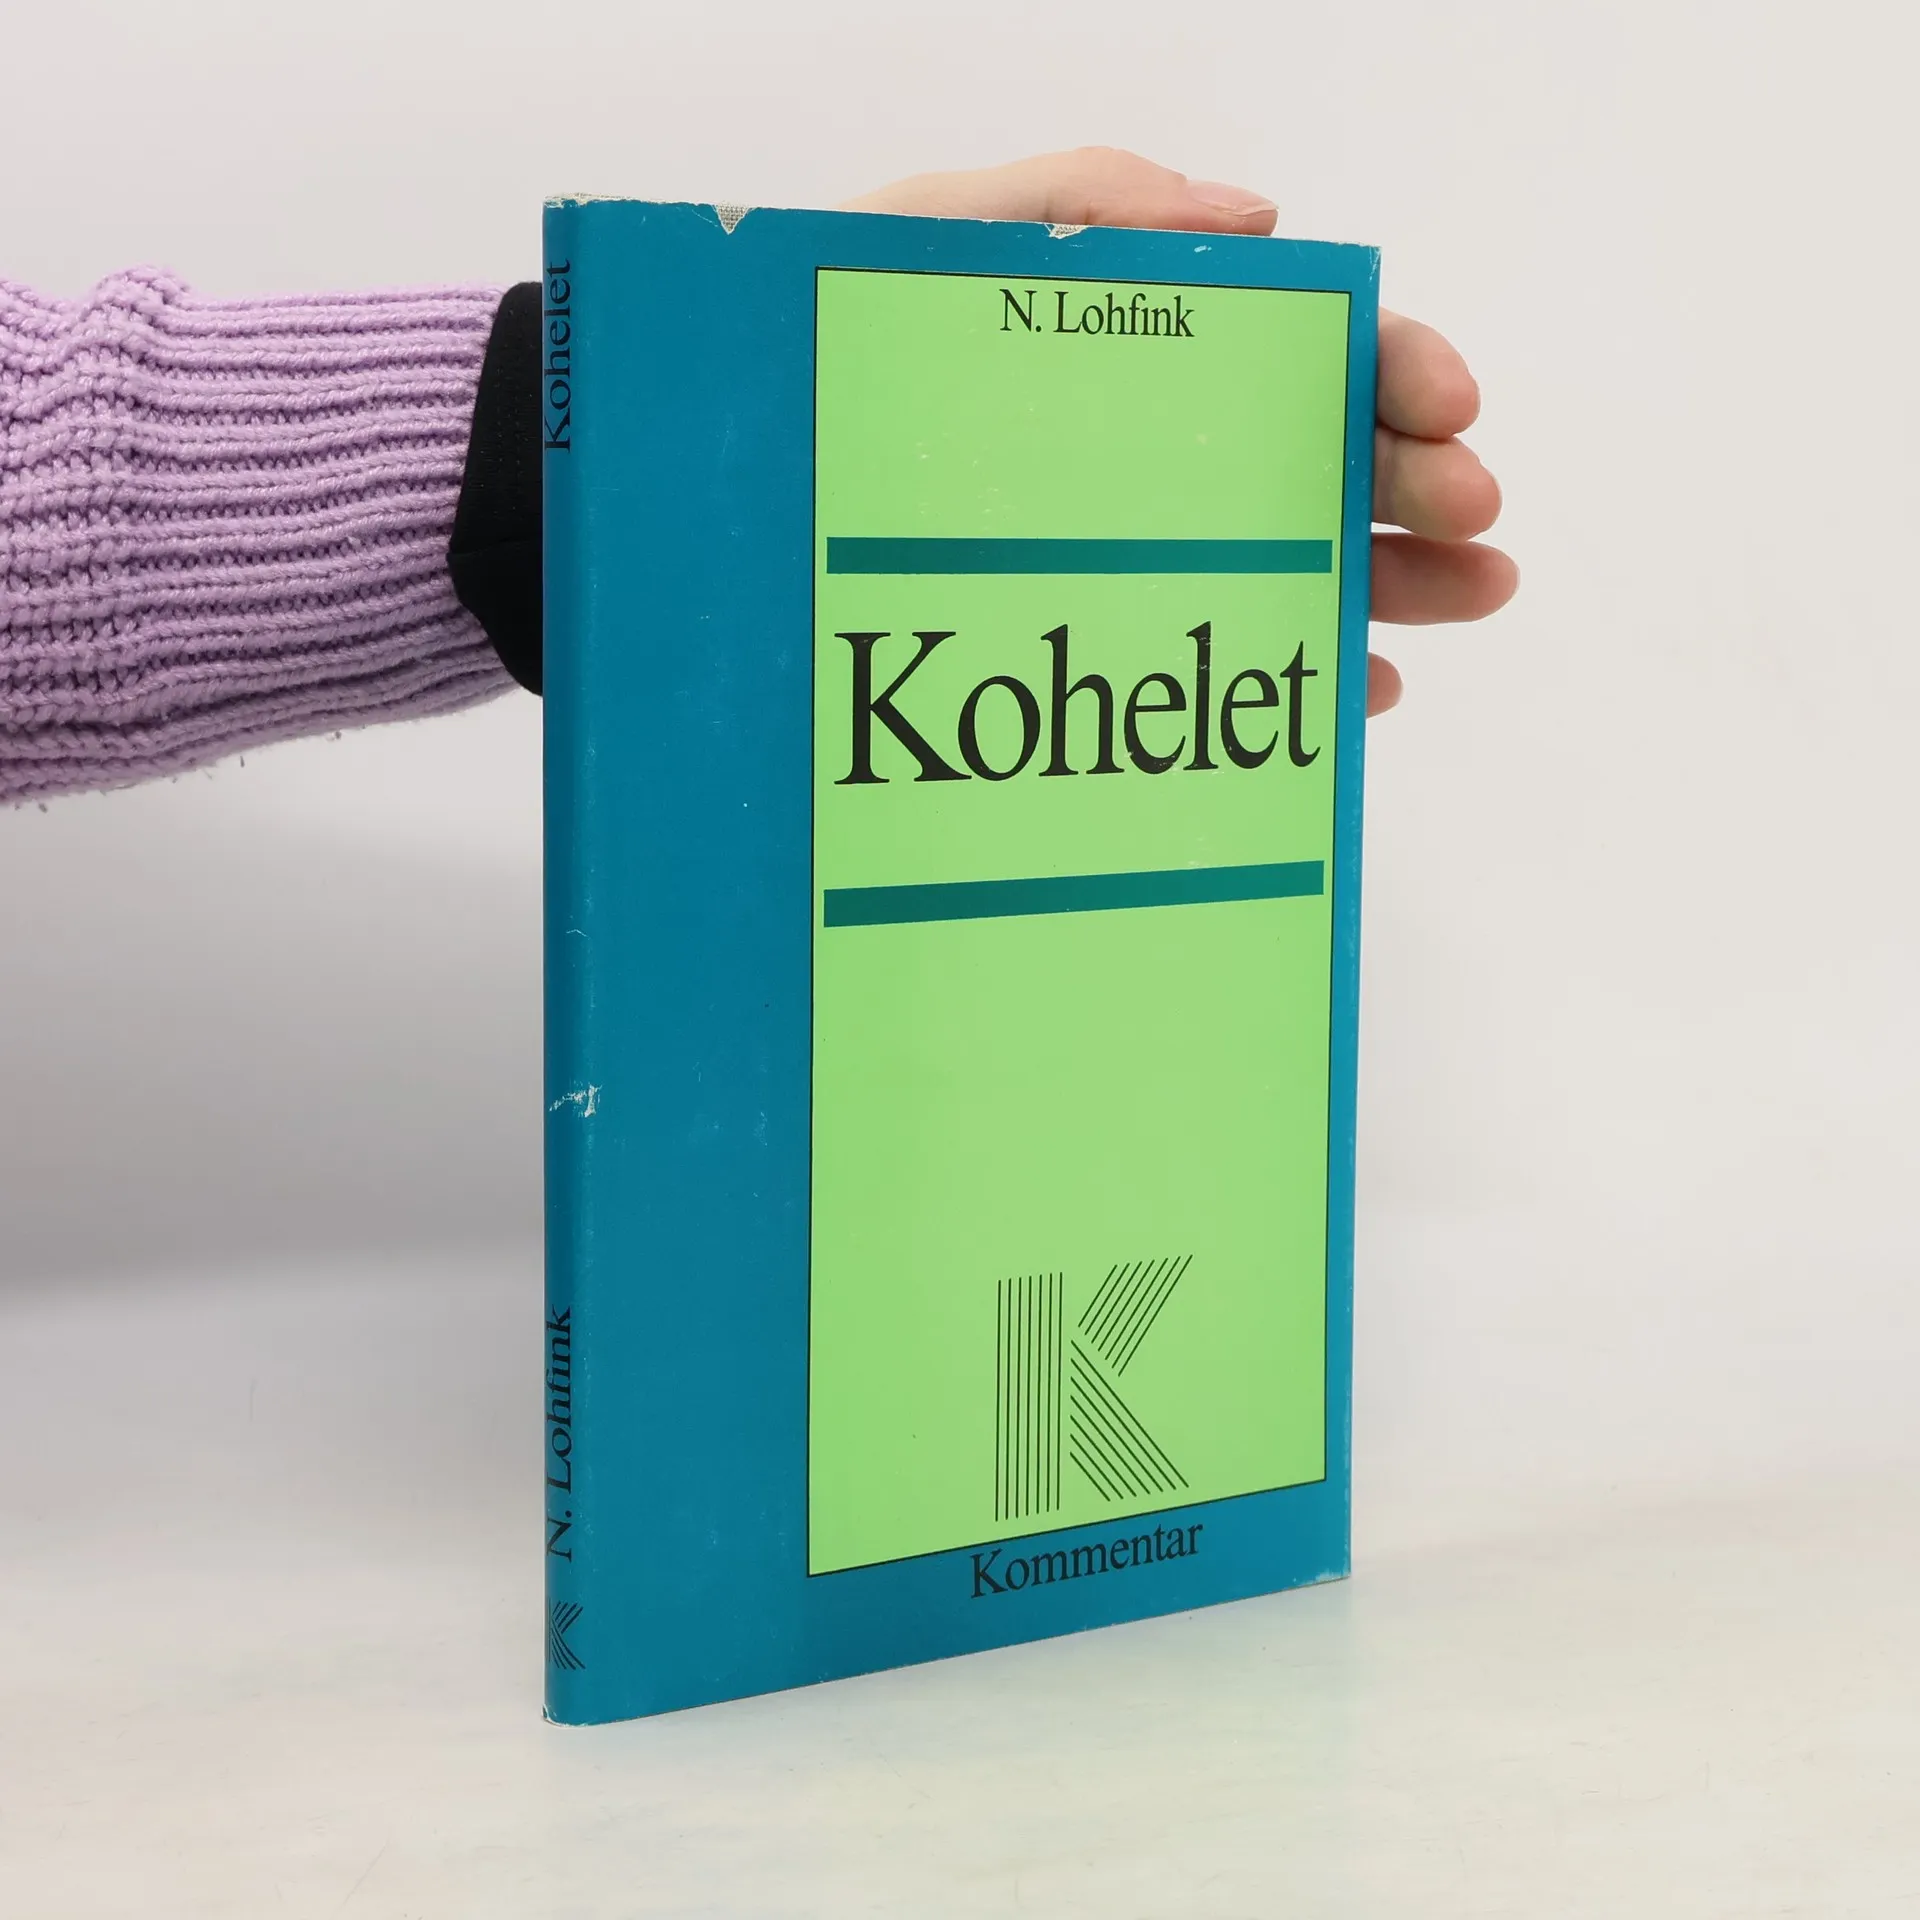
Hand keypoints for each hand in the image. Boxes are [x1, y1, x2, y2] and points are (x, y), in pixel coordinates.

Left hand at [849, 148, 1516, 716]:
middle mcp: (1160, 446)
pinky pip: (1220, 653)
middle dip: (1419, 479)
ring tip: (1469, 600)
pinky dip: (1301, 664)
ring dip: (1396, 575)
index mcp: (1143, 345)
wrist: (723, 494)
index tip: (1453, 406)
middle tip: (1475, 522)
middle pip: (1322, 456)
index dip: (1391, 366)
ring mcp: (1140, 549)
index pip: (1299, 345)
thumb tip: (1261, 219)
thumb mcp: (935, 242)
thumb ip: (1084, 201)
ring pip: (1298, 557)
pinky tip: (1360, 684)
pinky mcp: (1101, 638)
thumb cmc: (824, 355)